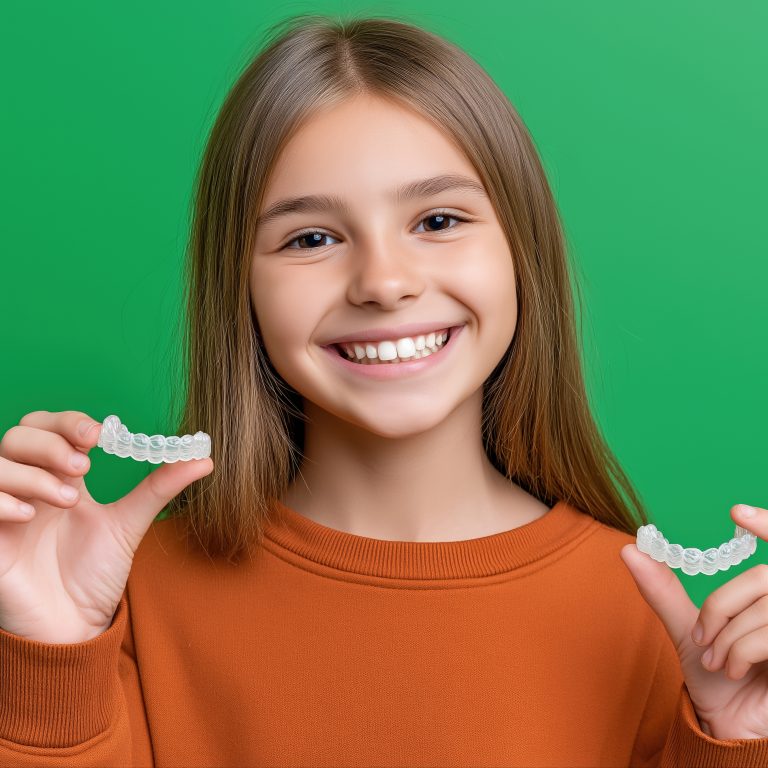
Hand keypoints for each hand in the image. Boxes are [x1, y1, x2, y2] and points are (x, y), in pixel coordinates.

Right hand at [0, 410, 213, 643]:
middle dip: (52, 441)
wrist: (74, 626)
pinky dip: (2, 499)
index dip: (69, 421)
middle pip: (20, 434)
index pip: (49, 426)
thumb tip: (205, 458)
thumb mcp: (130, 524)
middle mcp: (28, 488)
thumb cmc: (95, 575)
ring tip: (70, 499)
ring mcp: (5, 511)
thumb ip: (161, 488)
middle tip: (83, 465)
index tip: (101, 435)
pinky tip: (30, 517)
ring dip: (34, 472)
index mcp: (59, 477)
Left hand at [620, 504, 767, 740]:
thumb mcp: (686, 629)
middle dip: (721, 609)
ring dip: (728, 637)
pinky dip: (741, 651)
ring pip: (764, 610)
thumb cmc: (717, 680)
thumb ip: (662, 590)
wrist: (732, 728)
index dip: (767, 525)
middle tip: (703, 641)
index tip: (736, 511)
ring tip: (717, 661)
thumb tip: (629, 548)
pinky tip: (735, 670)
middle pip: (761, 579)